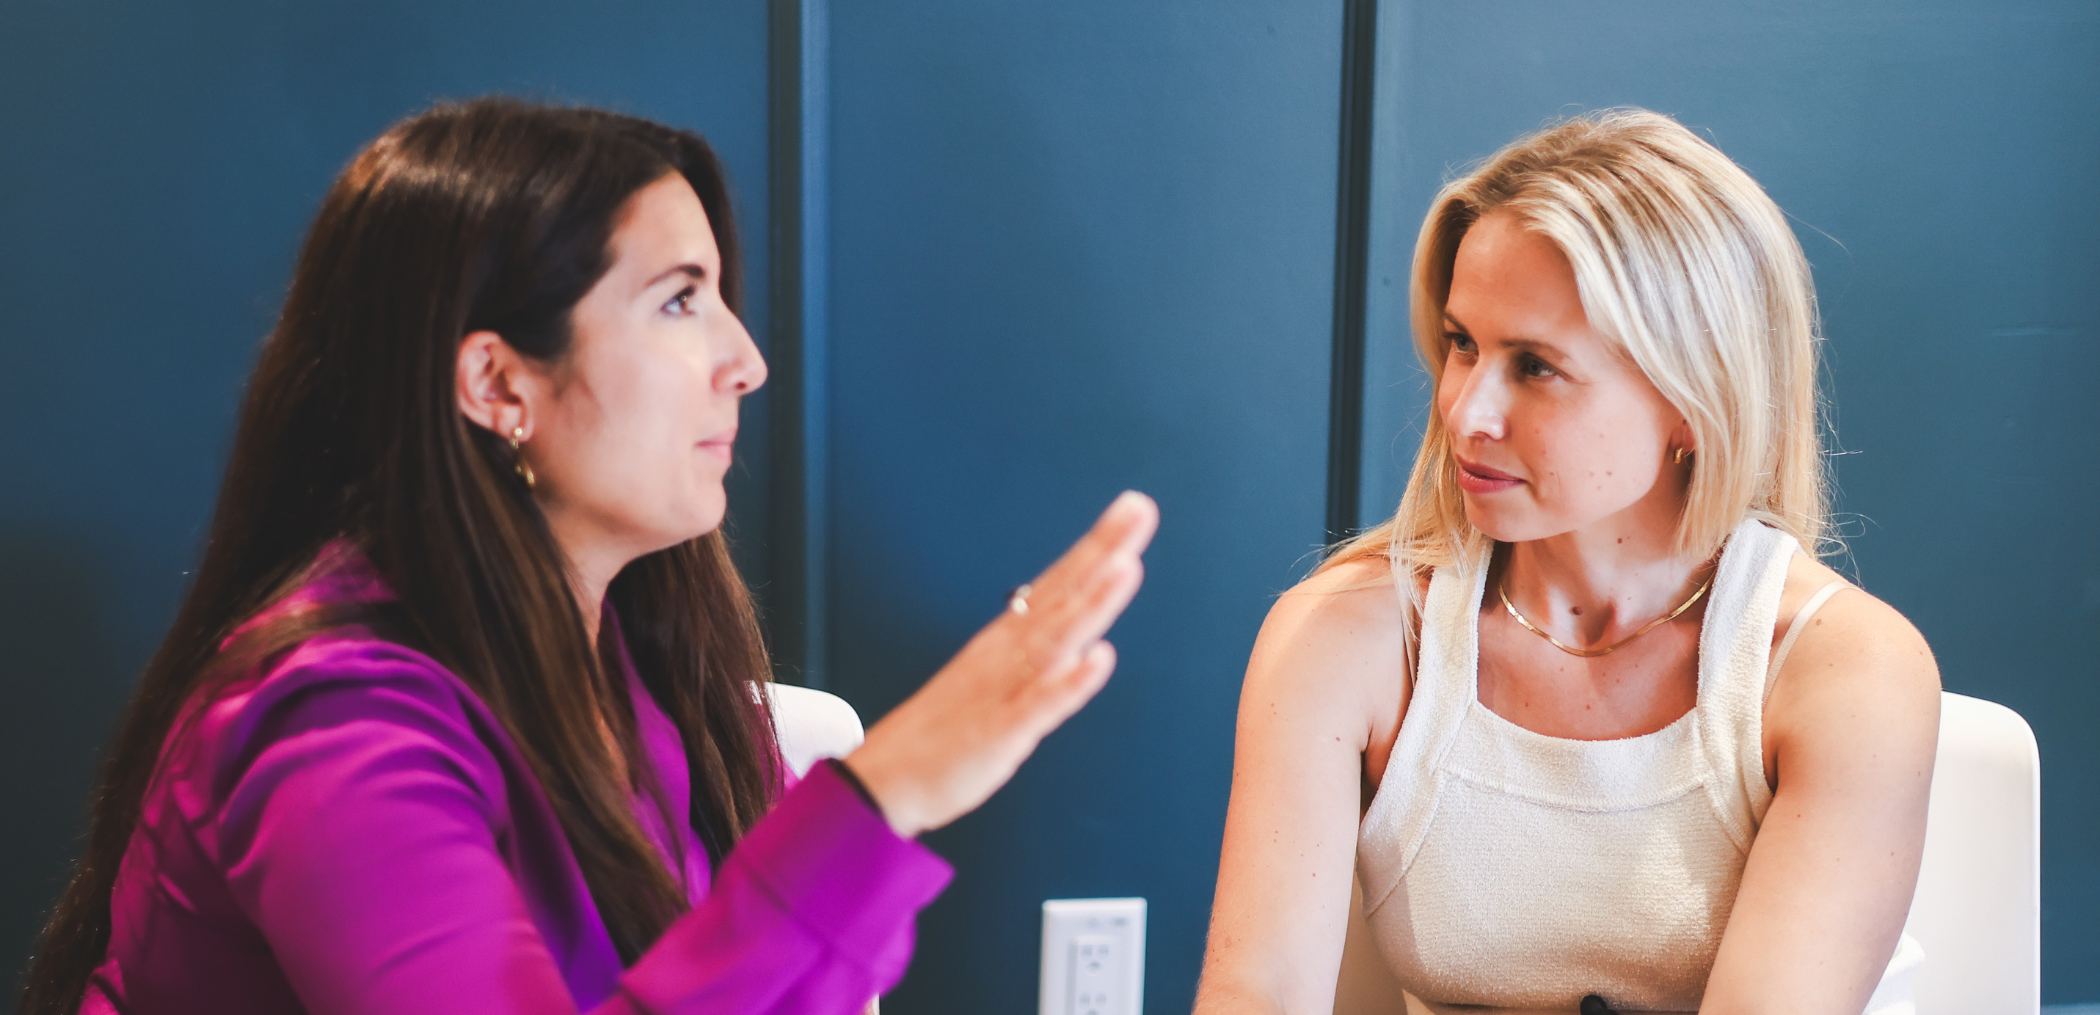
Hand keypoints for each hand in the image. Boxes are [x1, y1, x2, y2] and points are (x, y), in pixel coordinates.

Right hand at [842, 491, 1158, 836]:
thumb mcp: (999, 677)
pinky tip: (1099, 659)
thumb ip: (1038, 648)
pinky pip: (1039, 705)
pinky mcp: (1000, 731)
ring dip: (1092, 603)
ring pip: (1055, 639)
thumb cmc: (947, 728)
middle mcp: (1008, 653)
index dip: (1099, 546)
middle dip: (1103, 552)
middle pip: (1063, 595)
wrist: (888, 777)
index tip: (1131, 508)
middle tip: (1137, 510)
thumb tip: (1075, 621)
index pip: (1061, 582)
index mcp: (1009, 638)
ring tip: (1125, 566)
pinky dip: (1070, 682)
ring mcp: (1004, 689)